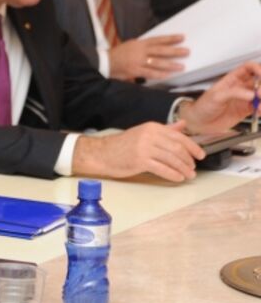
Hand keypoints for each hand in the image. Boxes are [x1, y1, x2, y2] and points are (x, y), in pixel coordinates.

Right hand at [72, 121, 203, 181]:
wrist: (102, 153)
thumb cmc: (123, 145)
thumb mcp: (145, 133)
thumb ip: (165, 130)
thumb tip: (183, 125)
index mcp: (152, 127)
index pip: (179, 137)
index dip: (193, 147)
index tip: (201, 155)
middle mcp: (149, 135)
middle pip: (177, 148)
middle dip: (188, 160)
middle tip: (193, 168)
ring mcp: (144, 148)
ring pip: (171, 159)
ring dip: (183, 169)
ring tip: (189, 175)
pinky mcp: (139, 160)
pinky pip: (161, 168)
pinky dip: (173, 174)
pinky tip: (178, 178)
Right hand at [107, 35, 187, 80]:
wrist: (104, 62)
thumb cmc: (117, 54)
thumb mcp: (130, 45)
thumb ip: (142, 47)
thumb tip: (156, 49)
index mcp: (139, 43)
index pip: (158, 40)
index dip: (170, 38)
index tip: (182, 37)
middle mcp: (140, 51)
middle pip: (161, 50)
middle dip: (174, 51)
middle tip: (186, 51)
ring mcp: (138, 61)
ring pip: (157, 62)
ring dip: (170, 64)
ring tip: (181, 66)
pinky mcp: (135, 70)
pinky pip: (150, 73)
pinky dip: (159, 74)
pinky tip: (167, 75)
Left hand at [179, 61, 260, 132]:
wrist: (200, 123)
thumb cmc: (203, 106)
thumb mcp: (216, 96)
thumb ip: (233, 93)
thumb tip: (251, 94)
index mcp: (232, 79)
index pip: (249, 68)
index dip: (258, 68)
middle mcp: (241, 87)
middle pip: (260, 80)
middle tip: (260, 95)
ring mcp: (245, 98)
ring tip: (260, 107)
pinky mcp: (247, 110)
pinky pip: (260, 107)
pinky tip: (258, 113)